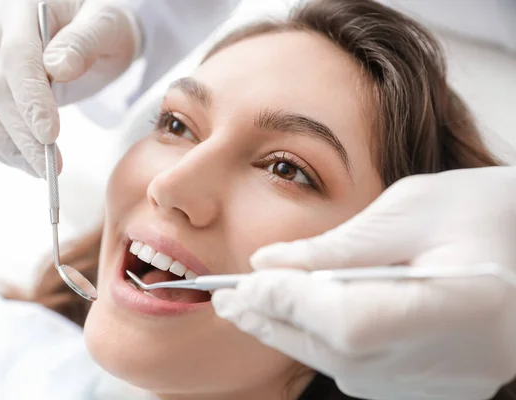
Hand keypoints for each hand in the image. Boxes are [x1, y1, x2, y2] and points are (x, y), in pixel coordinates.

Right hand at [0, 0, 141, 176]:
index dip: (30, 99)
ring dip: (7, 146)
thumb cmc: (103, 26)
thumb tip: (58, 67)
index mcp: (21, 11)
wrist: (95, 32)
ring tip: (42, 170)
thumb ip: (84, 42)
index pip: (17, 58)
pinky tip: (28, 161)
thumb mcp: (106, 25)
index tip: (50, 135)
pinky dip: (0, 147)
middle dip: (21, 134)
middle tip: (51, 167)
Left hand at [212, 166, 515, 399]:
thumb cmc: (485, 211)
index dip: (288, 304)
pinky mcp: (436, 383)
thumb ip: (339, 245)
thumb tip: (268, 264)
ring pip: (340, 365)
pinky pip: (360, 371)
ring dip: (288, 334)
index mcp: (459, 304)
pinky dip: (319, 343)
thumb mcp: (413, 208)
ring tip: (248, 308)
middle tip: (225, 300)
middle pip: (335, 350)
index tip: (241, 285)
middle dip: (272, 322)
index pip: (347, 319)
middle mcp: (453, 358)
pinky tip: (297, 319)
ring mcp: (445, 380)